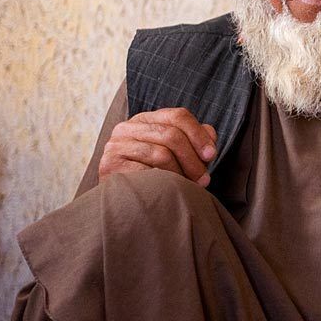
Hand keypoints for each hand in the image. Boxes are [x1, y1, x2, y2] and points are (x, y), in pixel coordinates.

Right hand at [98, 108, 216, 184]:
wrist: (123, 203)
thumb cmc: (154, 176)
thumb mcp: (176, 154)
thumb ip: (193, 140)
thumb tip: (210, 134)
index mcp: (145, 120)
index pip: (178, 116)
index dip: (199, 135)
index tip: (211, 156)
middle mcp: (127, 128)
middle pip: (171, 135)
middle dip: (193, 160)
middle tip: (204, 180)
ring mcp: (116, 145)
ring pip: (161, 154)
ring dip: (180, 173)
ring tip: (186, 186)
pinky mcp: (110, 165)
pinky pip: (146, 172)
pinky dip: (162, 182)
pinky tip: (166, 190)